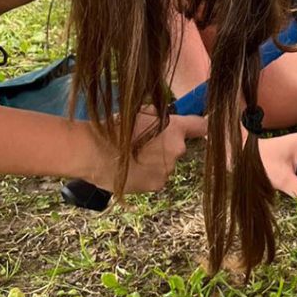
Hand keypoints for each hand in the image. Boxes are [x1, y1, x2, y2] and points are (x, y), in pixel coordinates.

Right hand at [89, 111, 206, 192]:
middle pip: (179, 147)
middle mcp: (177, 149)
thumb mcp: (142, 111)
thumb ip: (161, 116)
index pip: (201, 126)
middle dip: (166, 146)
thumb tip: (167, 118)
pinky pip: (157, 177)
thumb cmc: (117, 126)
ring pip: (166, 163)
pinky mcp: (157, 184)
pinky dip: (148, 174)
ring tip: (133, 156)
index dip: (200, 126)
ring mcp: (168, 169)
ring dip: (156, 161)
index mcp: (176, 128)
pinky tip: (133, 168)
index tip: (200, 127)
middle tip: (144, 143)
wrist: (95, 151)